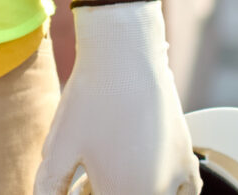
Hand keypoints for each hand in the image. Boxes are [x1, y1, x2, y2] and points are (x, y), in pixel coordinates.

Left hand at [34, 2, 200, 194]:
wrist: (124, 57)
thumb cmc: (88, 101)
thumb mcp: (56, 149)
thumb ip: (50, 186)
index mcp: (121, 194)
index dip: (84, 192)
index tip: (77, 184)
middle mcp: (154, 193)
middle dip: (100, 189)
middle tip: (81, 181)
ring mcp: (176, 179)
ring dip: (124, 189)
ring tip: (96, 173)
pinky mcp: (187, 160)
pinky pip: (182, 193)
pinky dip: (163, 190)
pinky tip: (142, 177)